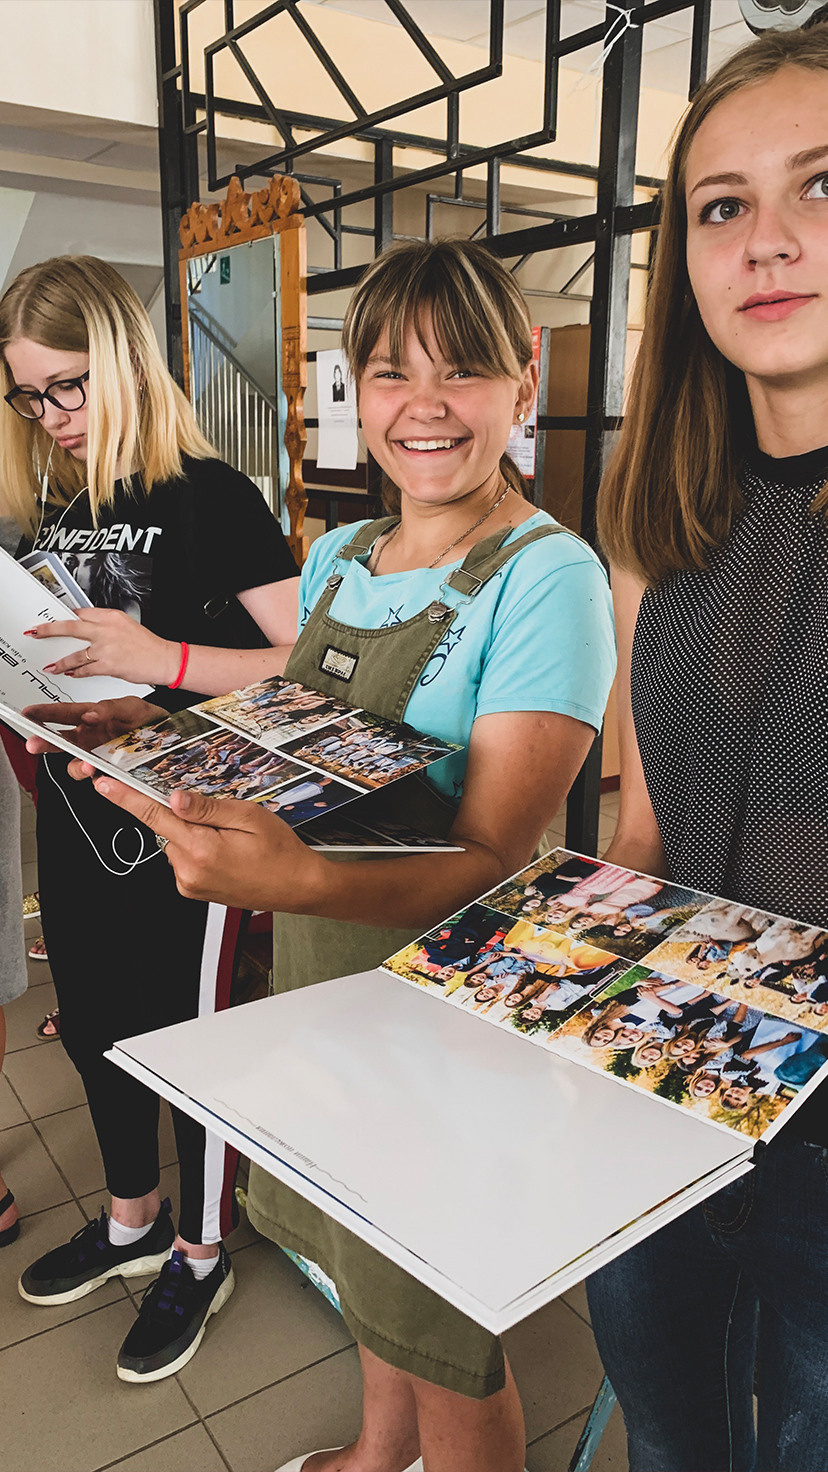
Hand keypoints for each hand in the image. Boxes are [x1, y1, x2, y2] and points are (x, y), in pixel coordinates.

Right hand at [22, 697, 167, 774]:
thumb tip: (90, 713)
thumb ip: (110, 707)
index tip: (28, 714)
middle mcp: (92, 737)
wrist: (175, 738)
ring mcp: (99, 756)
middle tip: (35, 744)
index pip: (63, 714)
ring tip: (86, 765)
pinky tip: (101, 773)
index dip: (44, 714)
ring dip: (75, 765)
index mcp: (93, 716)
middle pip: (61, 741)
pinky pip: (97, 778)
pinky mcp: (111, 772)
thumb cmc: (151, 719)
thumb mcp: (133, 706)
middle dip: (46, 743)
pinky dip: (96, 778)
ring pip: (75, 763)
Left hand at [25, 608, 179, 684]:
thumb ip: (106, 626)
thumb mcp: (127, 625)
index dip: (66, 617)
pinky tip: (71, 674)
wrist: (164, 659)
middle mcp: (106, 629)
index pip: (81, 613)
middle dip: (49, 630)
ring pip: (75, 654)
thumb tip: (89, 629)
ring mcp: (106, 647)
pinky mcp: (108, 664)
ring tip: (51, 666)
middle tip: (36, 632)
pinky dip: (77, 673)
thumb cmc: (148, 645)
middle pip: (70, 627)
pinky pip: (86, 669)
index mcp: (111, 616)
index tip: (55, 619)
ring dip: (61, 662)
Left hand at [90, 779, 328, 910]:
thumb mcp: (249, 816)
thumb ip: (207, 808)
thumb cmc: (281, 853)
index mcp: (201, 849)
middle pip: (167, 828)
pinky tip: (226, 853)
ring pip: (176, 842)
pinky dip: (198, 849)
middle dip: (186, 816)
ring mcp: (189, 884)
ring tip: (232, 841)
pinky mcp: (192, 890)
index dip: (126, 798)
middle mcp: (188, 871)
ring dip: (194, 834)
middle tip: (224, 820)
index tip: (103, 785)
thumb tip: (173, 798)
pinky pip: (184, 858)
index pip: (154, 816)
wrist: (298, 888)